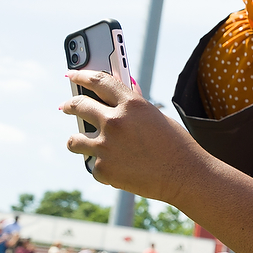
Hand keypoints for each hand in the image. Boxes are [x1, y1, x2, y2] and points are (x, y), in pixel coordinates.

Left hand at [60, 70, 206, 202]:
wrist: (186, 177)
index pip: (99, 81)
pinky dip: (103, 166)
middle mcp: (115, 122)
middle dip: (69, 105)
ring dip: (78, 140)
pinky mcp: (102, 169)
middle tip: (66, 106)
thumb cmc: (177, 145)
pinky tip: (119, 168)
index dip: (82, 76)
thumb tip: (121, 88)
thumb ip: (134, 104)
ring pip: (74, 140)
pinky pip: (92, 164)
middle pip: (79, 106)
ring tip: (84, 142)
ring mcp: (105, 147)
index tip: (72, 75)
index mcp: (132, 105)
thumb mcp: (157, 118)